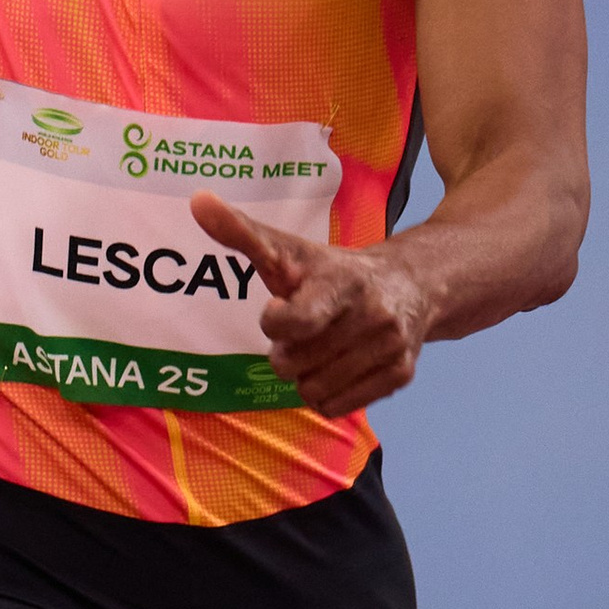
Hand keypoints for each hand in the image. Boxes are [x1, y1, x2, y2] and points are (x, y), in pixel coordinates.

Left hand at [189, 192, 431, 416]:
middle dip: (286, 352)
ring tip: (321, 349)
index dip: (274, 323)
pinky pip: (337, 408)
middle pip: (292, 365)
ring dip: (305, 377)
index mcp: (340, 282)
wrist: (411, 285)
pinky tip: (338, 368)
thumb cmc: (333, 271)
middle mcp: (372, 314)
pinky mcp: (401, 375)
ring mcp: (389, 346)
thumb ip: (241, 232)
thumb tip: (197, 200)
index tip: (278, 308)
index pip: (294, 323)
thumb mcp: (289, 250)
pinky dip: (327, 396)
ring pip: (312, 391)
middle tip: (303, 332)